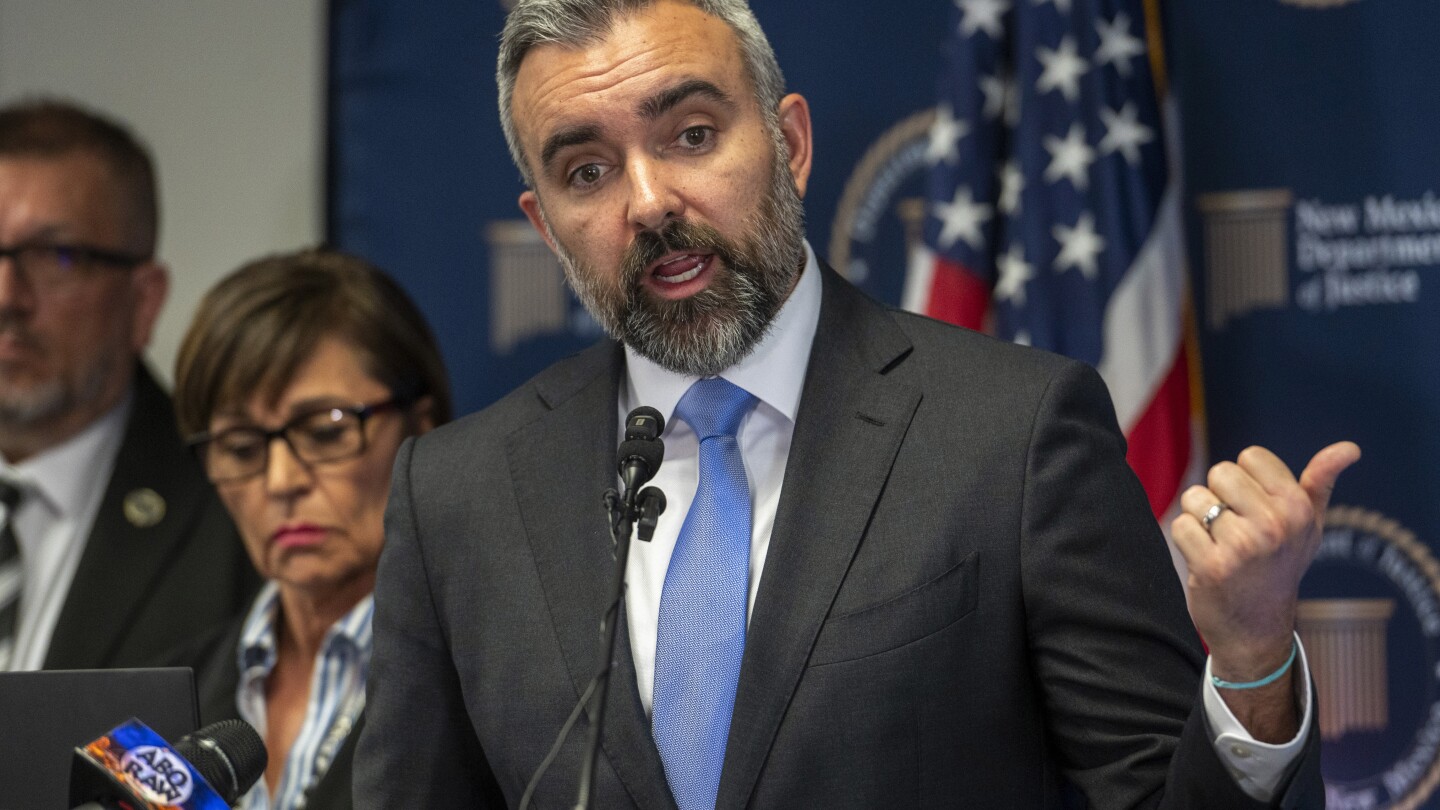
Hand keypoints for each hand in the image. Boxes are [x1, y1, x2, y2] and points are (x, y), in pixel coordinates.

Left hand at [1171, 442, 1359, 738]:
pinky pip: (1181, 525)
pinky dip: (1186, 540)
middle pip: (1220, 472)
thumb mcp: (1308, 524)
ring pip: (1195, 498)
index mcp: (1298, 508)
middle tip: (1234, 530)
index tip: (1255, 509)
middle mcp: (1275, 525)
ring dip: (1199, 520)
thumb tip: (1350, 448)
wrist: (1256, 628)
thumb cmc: (1280, 565)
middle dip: (1219, 496)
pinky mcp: (1212, 566)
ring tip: (1220, 545)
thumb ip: (1321, 481)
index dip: (1245, 480)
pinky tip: (1205, 560)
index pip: (1250, 456)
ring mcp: (1243, 546)